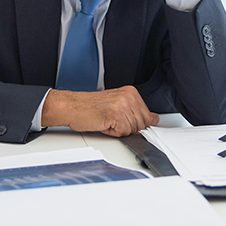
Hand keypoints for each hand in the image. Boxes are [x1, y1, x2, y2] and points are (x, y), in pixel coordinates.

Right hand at [41, 86, 159, 136]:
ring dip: (119, 130)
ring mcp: (123, 105)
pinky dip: (113, 132)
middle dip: (127, 128)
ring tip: (107, 120)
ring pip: (133, 130)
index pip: (148, 116)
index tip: (124, 120)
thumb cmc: (89, 107)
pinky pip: (123, 133)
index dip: (136, 123)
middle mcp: (129, 96)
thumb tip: (154, 120)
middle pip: (142, 124)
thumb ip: (137, 112)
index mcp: (131, 92)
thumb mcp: (117, 105)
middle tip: (111, 119)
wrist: (72, 106)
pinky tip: (104, 123)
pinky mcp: (116, 115)